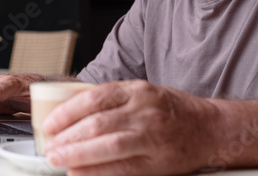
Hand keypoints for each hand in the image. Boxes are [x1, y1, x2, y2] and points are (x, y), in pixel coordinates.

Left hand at [43, 80, 221, 175]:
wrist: (209, 128)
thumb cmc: (169, 110)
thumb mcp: (141, 92)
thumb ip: (112, 100)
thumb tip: (72, 112)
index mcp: (136, 90)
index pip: (93, 98)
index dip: (67, 112)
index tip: (50, 124)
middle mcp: (143, 111)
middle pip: (97, 124)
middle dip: (67, 137)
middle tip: (49, 147)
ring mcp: (151, 136)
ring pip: (107, 146)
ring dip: (77, 155)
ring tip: (57, 159)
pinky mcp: (157, 162)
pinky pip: (122, 169)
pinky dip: (97, 172)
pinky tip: (79, 172)